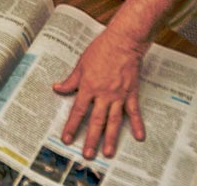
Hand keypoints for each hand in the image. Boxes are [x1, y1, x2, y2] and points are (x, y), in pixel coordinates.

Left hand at [53, 27, 147, 158]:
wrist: (123, 41)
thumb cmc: (101, 49)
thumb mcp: (81, 63)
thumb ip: (71, 80)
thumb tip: (57, 88)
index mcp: (89, 87)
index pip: (78, 111)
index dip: (71, 126)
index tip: (67, 139)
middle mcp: (103, 94)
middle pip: (96, 121)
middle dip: (91, 139)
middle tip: (88, 155)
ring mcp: (118, 95)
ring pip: (114, 121)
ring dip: (111, 138)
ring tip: (109, 153)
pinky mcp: (131, 93)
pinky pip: (134, 112)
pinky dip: (137, 124)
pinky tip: (139, 137)